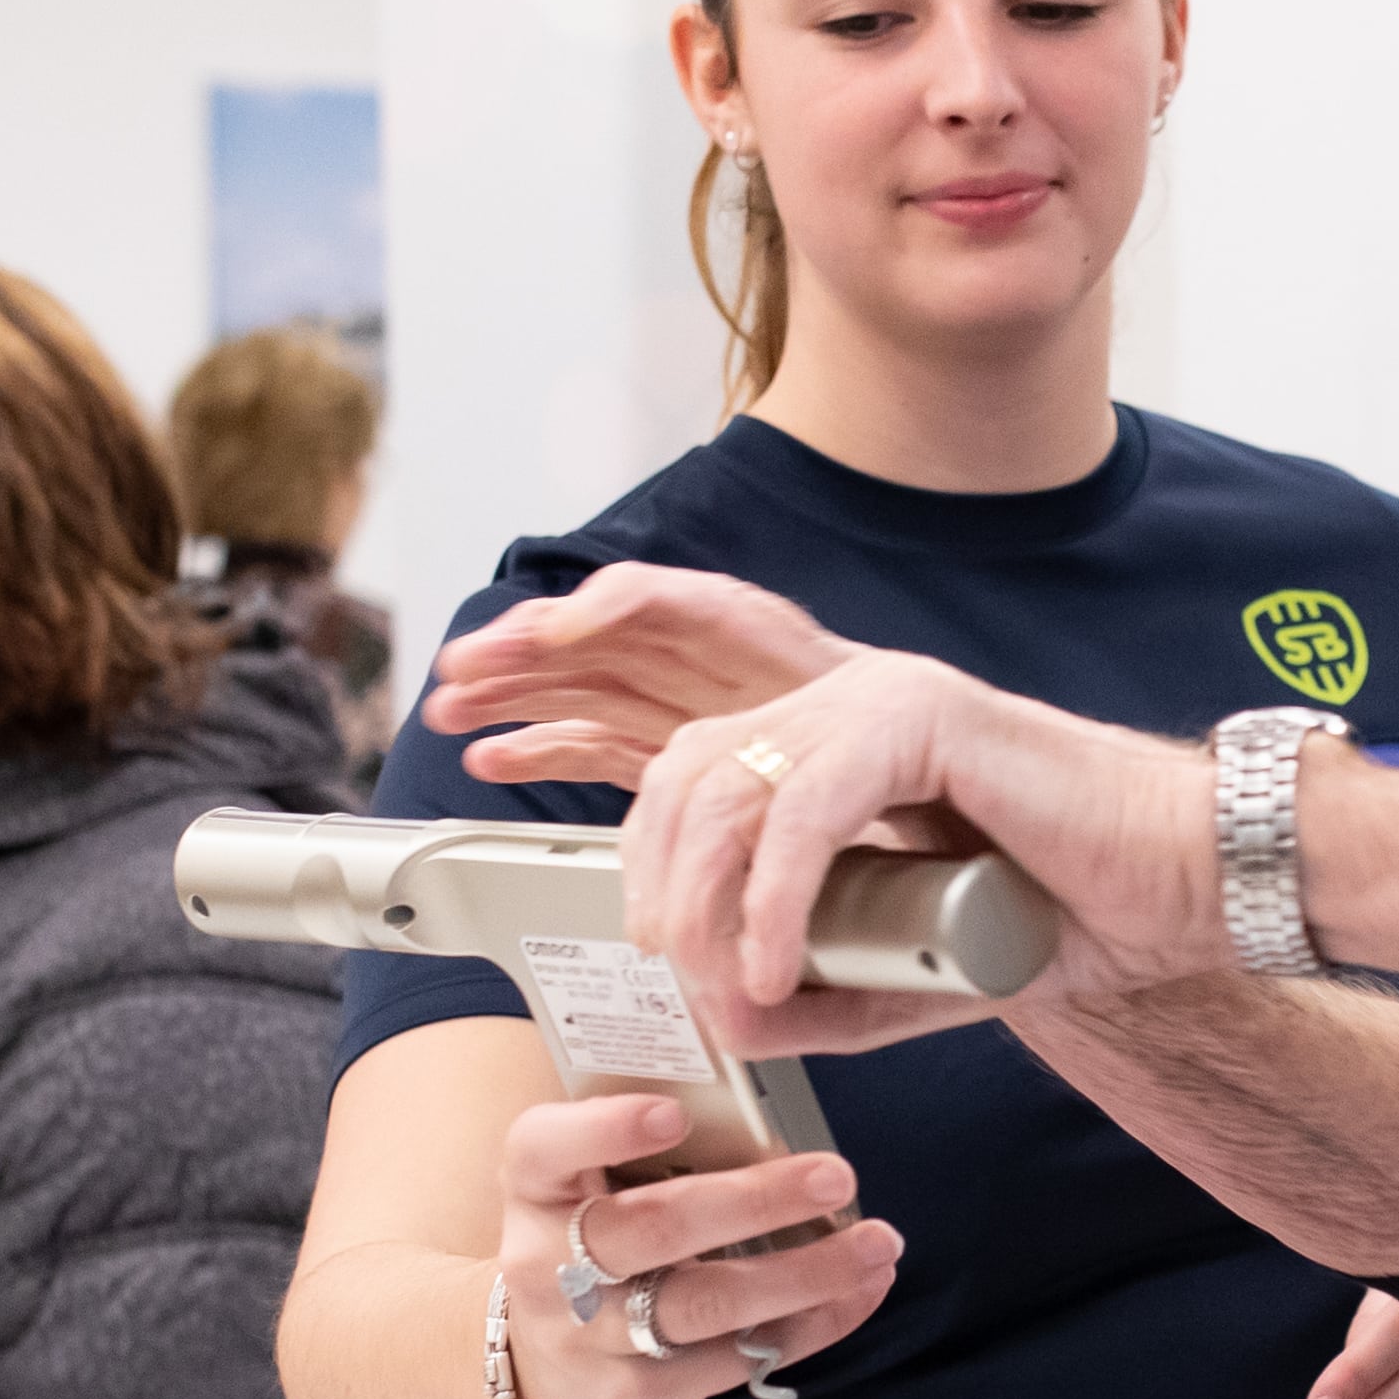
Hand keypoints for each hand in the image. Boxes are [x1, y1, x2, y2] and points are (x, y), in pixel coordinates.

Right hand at [432, 565, 895, 800]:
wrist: (947, 796)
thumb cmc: (911, 746)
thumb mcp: (871, 711)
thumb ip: (802, 697)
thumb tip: (760, 716)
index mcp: (760, 638)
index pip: (666, 602)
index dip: (604, 609)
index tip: (558, 629)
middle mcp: (711, 663)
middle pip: (600, 639)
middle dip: (525, 649)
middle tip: (461, 667)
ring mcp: (686, 706)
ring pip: (582, 689)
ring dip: (513, 694)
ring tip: (451, 708)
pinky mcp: (673, 752)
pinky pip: (594, 742)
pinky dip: (541, 748)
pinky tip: (494, 756)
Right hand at [498, 1088, 903, 1398]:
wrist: (548, 1377)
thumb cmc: (595, 1246)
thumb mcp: (591, 1188)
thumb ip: (648, 1150)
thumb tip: (767, 1111)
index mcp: (535, 1190)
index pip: (545, 1149)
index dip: (605, 1130)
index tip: (675, 1115)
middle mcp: (547, 1267)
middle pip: (650, 1229)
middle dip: (751, 1201)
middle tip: (835, 1176)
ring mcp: (590, 1341)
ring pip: (704, 1304)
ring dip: (804, 1274)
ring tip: (877, 1243)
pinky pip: (738, 1359)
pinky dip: (813, 1323)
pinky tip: (861, 1290)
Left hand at [616, 653, 1229, 1052]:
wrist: (1188, 889)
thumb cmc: (1076, 917)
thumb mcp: (916, 974)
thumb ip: (827, 993)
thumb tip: (725, 1020)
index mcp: (840, 738)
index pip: (696, 773)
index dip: (652, 861)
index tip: (661, 955)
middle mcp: (851, 701)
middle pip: (693, 770)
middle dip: (660, 880)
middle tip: (679, 977)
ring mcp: (887, 698)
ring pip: (737, 783)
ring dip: (706, 897)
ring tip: (729, 985)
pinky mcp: (926, 718)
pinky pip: (811, 806)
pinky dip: (776, 896)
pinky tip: (773, 967)